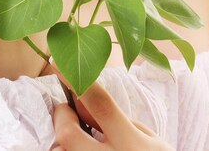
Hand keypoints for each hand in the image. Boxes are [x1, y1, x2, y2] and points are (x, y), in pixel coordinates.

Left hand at [53, 80, 174, 150]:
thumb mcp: (150, 138)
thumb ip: (116, 119)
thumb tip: (81, 99)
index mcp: (131, 143)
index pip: (100, 104)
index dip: (76, 81)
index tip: (59, 65)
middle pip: (69, 134)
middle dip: (61, 117)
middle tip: (66, 112)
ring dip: (61, 141)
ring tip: (75, 137)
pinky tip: (78, 148)